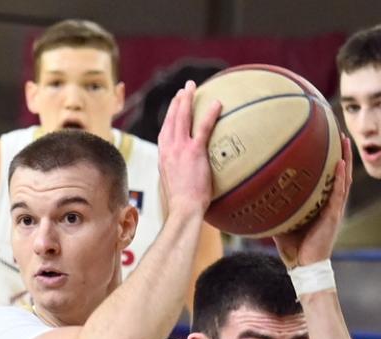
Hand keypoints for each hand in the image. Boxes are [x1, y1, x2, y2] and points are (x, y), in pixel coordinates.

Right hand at [158, 81, 221, 216]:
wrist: (184, 209)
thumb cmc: (183, 204)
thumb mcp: (175, 185)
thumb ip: (180, 174)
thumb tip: (189, 175)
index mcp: (163, 157)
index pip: (165, 131)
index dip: (170, 116)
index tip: (175, 106)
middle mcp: (168, 149)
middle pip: (172, 119)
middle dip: (178, 101)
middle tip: (184, 89)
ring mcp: (180, 149)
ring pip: (183, 117)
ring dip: (187, 99)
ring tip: (193, 87)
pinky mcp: (194, 152)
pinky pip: (203, 128)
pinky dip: (210, 114)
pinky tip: (217, 103)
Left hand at [273, 136, 353, 267]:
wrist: (304, 266)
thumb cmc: (293, 247)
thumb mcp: (280, 222)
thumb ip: (272, 207)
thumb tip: (251, 194)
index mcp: (320, 204)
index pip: (326, 177)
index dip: (328, 158)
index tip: (325, 139)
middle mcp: (330, 203)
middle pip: (339, 172)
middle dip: (340, 152)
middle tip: (338, 131)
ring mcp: (334, 209)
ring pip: (343, 179)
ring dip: (345, 159)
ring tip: (345, 140)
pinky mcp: (333, 216)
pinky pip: (338, 194)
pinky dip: (340, 178)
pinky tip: (341, 163)